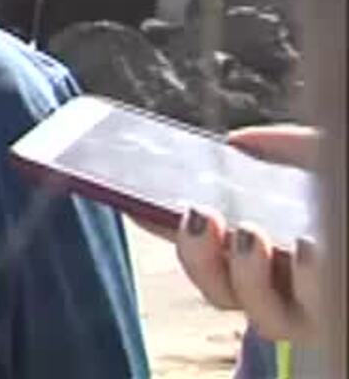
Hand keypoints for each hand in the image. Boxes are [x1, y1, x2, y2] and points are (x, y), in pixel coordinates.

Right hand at [173, 124, 322, 343]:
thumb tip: (238, 142)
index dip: (164, 229)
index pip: (200, 250)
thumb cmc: (344, 191)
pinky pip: (316, 310)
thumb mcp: (322, 164)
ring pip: (258, 314)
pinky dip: (306, 278)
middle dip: (198, 257)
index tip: (134, 200)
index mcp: (264, 259)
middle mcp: (282, 296)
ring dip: (247, 275)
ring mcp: (312, 316)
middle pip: (217, 291)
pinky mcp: (337, 319)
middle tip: (201, 216)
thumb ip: (285, 149)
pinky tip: (310, 246)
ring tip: (255, 234)